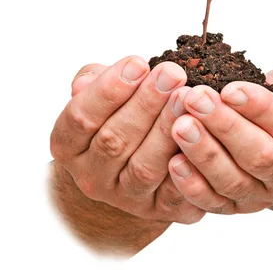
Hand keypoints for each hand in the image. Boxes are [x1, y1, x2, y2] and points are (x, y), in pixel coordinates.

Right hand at [50, 56, 204, 224]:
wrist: (130, 163)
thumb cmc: (115, 113)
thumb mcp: (98, 91)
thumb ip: (94, 81)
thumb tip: (92, 78)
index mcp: (69, 145)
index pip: (81, 117)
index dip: (109, 89)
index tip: (138, 63)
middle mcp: (91, 176)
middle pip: (114, 141)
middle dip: (146, 104)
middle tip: (172, 73)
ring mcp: (124, 197)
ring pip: (144, 168)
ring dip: (167, 131)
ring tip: (187, 98)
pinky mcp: (158, 210)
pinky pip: (174, 194)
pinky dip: (188, 167)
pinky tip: (202, 136)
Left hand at [167, 64, 272, 213]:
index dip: (260, 107)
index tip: (229, 89)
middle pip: (261, 156)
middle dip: (225, 126)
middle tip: (195, 99)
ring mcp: (266, 197)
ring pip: (235, 181)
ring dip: (205, 153)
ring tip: (180, 125)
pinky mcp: (237, 208)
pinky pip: (214, 202)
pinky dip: (192, 186)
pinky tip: (174, 162)